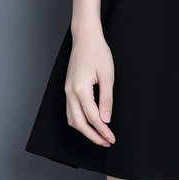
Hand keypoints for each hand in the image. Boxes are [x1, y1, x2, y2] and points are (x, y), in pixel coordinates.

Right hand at [64, 30, 115, 146]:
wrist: (85, 37)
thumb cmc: (98, 52)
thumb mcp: (108, 75)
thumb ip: (107, 99)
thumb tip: (106, 119)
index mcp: (81, 89)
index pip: (92, 118)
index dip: (103, 131)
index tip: (111, 138)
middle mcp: (70, 92)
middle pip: (79, 123)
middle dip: (93, 136)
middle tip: (106, 142)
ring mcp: (67, 90)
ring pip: (71, 119)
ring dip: (84, 130)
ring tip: (99, 135)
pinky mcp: (67, 87)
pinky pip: (70, 110)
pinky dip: (78, 121)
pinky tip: (89, 122)